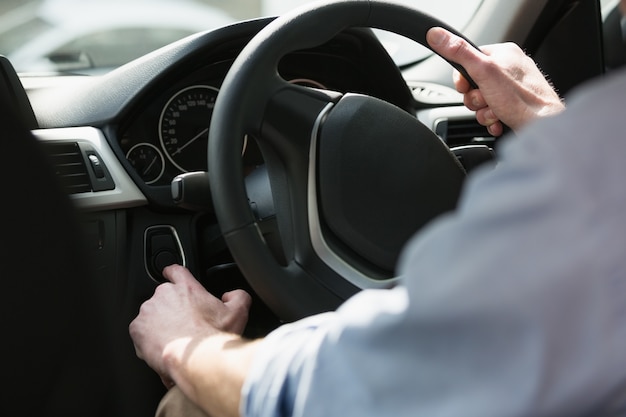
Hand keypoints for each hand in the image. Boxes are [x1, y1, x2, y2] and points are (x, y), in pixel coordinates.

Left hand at [129, 264, 251, 387]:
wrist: (195, 358)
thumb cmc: (213, 336)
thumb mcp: (238, 313)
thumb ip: (238, 296)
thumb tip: (232, 295)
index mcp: (186, 287)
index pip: (176, 270)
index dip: (173, 273)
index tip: (170, 275)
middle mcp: (164, 294)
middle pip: (164, 297)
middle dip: (171, 310)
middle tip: (183, 326)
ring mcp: (148, 311)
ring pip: (151, 316)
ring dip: (159, 325)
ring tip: (174, 341)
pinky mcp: (137, 328)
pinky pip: (140, 332)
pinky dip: (148, 340)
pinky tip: (163, 348)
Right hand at [426, 27, 564, 134]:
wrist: (542, 127)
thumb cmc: (520, 99)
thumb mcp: (483, 71)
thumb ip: (459, 52)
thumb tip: (436, 34)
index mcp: (503, 54)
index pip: (468, 60)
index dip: (462, 79)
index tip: (465, 88)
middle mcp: (510, 69)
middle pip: (473, 84)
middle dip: (475, 99)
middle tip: (485, 101)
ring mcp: (513, 89)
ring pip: (482, 101)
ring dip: (483, 112)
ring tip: (495, 112)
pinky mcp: (514, 107)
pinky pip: (493, 113)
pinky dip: (492, 119)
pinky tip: (499, 120)